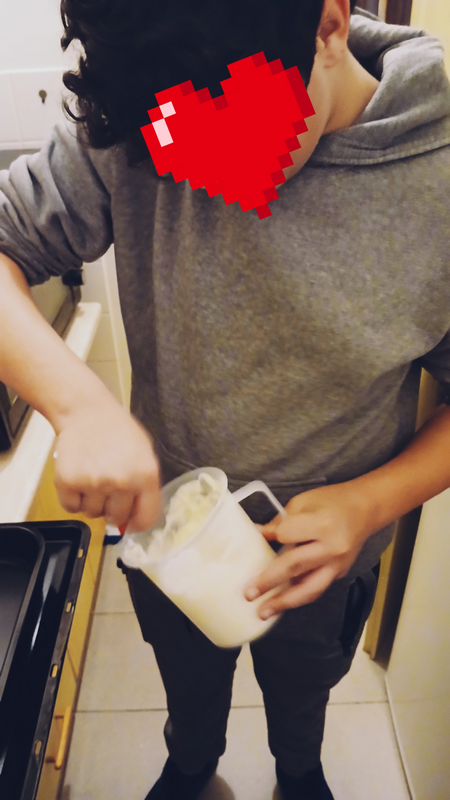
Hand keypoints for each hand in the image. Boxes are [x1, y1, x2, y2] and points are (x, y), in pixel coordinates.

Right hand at [53, 398, 161, 531]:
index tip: (131, 522)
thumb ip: (145, 486)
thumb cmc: (119, 432)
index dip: (137, 523)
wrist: (87, 411)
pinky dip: (73, 498)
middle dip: (113, 507)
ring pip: (92, 514)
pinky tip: (78, 478)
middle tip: (107, 487)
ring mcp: (93, 483)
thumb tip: (136, 519)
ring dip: (91, 502)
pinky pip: (71, 507)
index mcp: (146, 476)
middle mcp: (121, 483)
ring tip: (92, 477)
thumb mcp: (145, 454)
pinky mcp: (68, 482)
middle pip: (117, 518)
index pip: (146, 519)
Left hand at [243, 482, 371, 618]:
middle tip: (249, 594)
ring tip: (264, 612)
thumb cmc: (333, 501)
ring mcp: (337, 564)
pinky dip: (298, 597)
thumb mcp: (303, 502)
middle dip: (269, 582)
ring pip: (309, 588)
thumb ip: (281, 522)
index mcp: (321, 524)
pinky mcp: (339, 573)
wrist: (365, 509)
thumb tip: (259, 535)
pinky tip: (282, 602)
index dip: (271, 537)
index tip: (257, 539)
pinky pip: (317, 588)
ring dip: (284, 602)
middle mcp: (332, 547)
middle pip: (295, 567)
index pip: (287, 536)